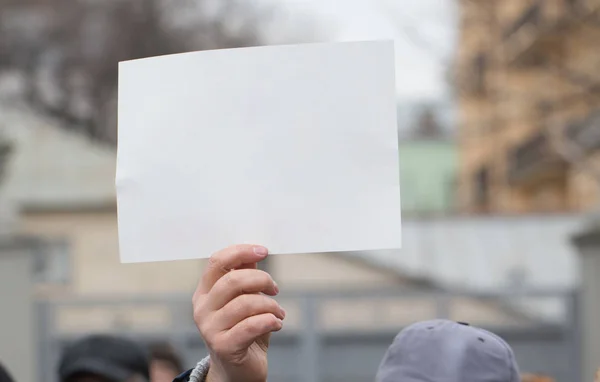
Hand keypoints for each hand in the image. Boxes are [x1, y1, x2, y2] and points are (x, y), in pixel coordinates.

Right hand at [192, 245, 284, 381]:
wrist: (237, 370)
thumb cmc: (243, 331)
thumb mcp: (245, 299)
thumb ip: (246, 276)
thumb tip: (255, 252)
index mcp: (205, 292)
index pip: (217, 261)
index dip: (241, 252)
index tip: (263, 251)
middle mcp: (202, 308)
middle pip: (233, 280)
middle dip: (262, 280)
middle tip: (274, 289)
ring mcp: (210, 328)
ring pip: (246, 303)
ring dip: (270, 305)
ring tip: (278, 312)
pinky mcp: (223, 346)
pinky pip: (251, 325)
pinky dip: (270, 320)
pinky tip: (277, 323)